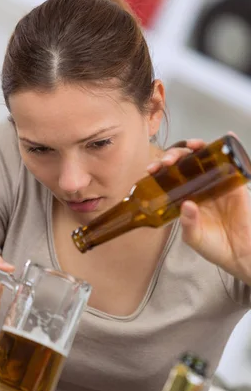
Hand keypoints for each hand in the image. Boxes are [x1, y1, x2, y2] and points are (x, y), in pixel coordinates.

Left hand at [147, 136, 250, 281]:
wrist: (239, 253)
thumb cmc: (214, 246)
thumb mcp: (194, 238)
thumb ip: (188, 224)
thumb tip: (187, 204)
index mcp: (184, 197)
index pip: (168, 178)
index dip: (160, 170)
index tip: (151, 169)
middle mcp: (198, 187)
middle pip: (184, 163)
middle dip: (174, 156)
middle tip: (167, 161)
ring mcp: (216, 183)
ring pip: (204, 158)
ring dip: (197, 147)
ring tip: (191, 146)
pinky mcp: (234, 183)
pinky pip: (232, 162)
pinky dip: (229, 146)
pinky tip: (226, 137)